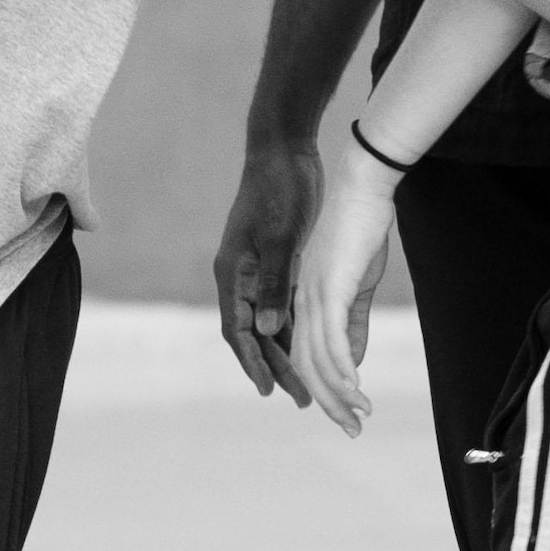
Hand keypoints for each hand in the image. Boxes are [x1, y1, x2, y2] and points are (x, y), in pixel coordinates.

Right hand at [217, 138, 321, 404]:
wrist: (284, 151)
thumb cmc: (280, 190)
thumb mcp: (280, 237)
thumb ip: (274, 283)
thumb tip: (266, 332)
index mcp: (233, 274)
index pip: (238, 331)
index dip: (252, 363)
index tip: (268, 392)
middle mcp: (240, 277)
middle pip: (255, 335)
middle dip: (276, 367)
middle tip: (305, 399)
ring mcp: (257, 270)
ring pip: (271, 323)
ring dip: (289, 352)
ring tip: (312, 384)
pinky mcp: (277, 262)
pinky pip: (284, 306)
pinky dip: (297, 328)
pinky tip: (317, 346)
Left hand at [285, 133, 404, 433]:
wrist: (361, 186)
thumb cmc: (360, 227)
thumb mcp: (356, 282)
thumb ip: (353, 322)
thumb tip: (354, 360)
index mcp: (302, 299)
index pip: (303, 353)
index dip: (319, 387)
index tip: (341, 413)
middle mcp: (299, 302)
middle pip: (305, 365)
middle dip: (328, 402)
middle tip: (352, 430)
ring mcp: (311, 296)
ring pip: (317, 359)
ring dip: (339, 394)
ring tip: (359, 418)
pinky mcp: (329, 289)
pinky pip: (332, 339)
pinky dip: (343, 369)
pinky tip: (355, 390)